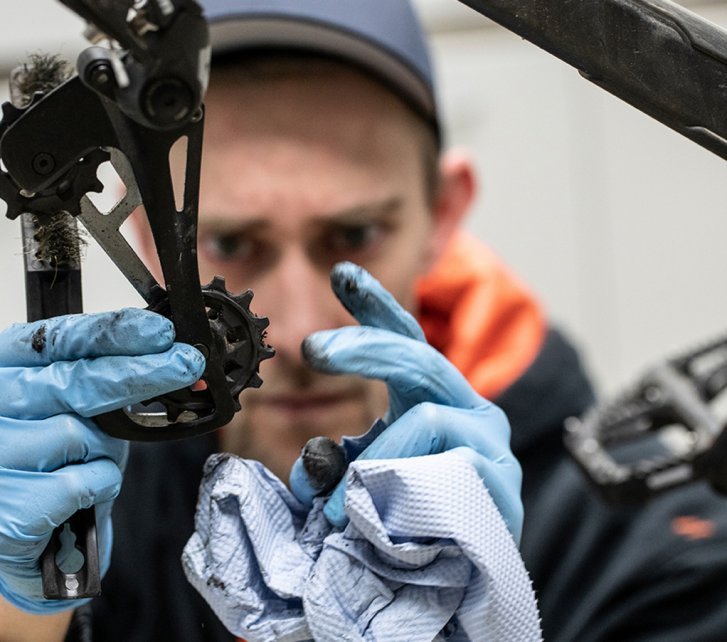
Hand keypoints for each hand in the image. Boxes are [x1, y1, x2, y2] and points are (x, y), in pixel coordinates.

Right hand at [0, 309, 204, 612]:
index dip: (114, 332)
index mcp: (7, 370)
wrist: (23, 534)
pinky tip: (82, 496)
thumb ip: (104, 382)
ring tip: (87, 466)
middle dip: (142, 372)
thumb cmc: (52, 466)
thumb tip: (170, 358)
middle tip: (186, 365)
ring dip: (104, 452)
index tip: (159, 331)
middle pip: (76, 380)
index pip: (60, 339)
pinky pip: (78, 483)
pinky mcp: (7, 506)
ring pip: (77, 434)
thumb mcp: (78, 411)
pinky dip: (97, 488)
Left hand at [289, 262, 522, 542]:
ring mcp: (488, 444)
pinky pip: (447, 468)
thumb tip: (311, 467)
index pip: (406, 343)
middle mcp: (466, 411)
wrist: (461, 590)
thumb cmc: (409, 528)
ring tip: (339, 508)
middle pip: (418, 357)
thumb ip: (337, 465)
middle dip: (363, 346)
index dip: (376, 306)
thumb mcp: (362, 482)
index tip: (342, 273)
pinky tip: (393, 522)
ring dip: (375, 461)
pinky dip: (405, 493)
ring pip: (428, 418)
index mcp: (431, 402)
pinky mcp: (500, 483)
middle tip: (314, 347)